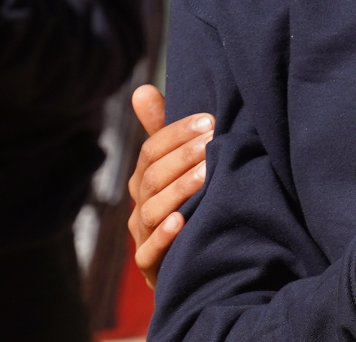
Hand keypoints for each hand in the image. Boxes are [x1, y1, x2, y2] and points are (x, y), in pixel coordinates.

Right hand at [127, 84, 212, 288]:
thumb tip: (141, 89)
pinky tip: (180, 221)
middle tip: (213, 142)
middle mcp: (141, 206)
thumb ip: (163, 130)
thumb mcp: (181, 166)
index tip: (209, 121)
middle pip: (153, 177)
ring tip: (206, 174)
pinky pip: (149, 253)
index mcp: (146, 179)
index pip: (152, 151)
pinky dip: (163, 236)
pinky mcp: (153, 266)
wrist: (202, 260)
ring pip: (152, 211)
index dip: (177, 134)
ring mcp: (144, 236)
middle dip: (183, 157)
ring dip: (180, 191)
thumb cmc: (191, 202)